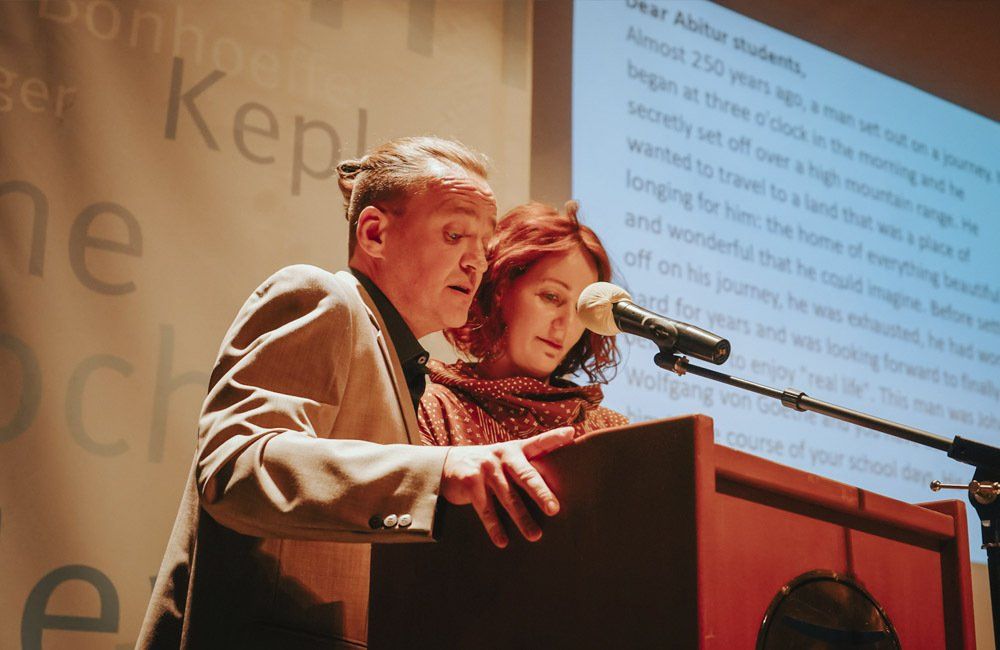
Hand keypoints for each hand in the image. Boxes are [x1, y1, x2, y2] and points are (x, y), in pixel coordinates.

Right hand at [440, 426, 574, 547]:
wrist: (447, 465)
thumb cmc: (489, 467)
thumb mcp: (506, 460)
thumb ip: (527, 467)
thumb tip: (556, 490)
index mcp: (515, 449)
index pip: (538, 442)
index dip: (554, 438)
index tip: (571, 433)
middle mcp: (502, 455)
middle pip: (526, 475)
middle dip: (541, 493)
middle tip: (554, 509)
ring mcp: (486, 467)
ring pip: (508, 498)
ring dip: (522, 519)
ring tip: (535, 536)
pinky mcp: (470, 482)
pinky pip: (486, 509)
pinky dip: (494, 527)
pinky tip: (503, 541)